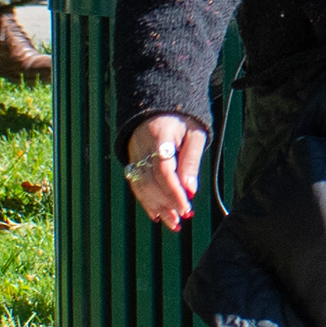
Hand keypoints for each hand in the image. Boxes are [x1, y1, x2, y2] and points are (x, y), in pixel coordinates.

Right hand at [123, 113, 205, 229]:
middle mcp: (141, 147)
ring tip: (173, 222)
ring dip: (156, 206)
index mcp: (159, 136)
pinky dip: (146, 201)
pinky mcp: (131, 160)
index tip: (186, 206)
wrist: (157, 104)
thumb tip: (191, 189)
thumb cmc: (182, 119)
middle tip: (182, 218)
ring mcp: (133, 154)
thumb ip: (191, 160)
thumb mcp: (194, 133)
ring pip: (140, 186)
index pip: (164, 170)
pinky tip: (157, 214)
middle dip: (166, 202)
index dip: (174, 191)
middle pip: (150, 181)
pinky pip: (136, 184)